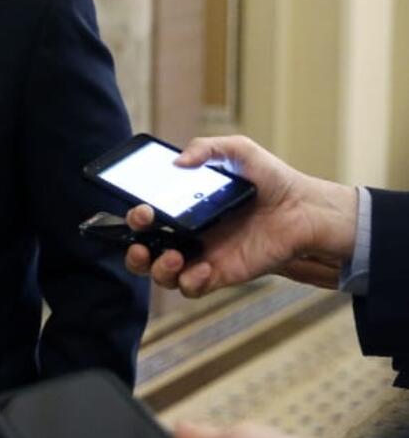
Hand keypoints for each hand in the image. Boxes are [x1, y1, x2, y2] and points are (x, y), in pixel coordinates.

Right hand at [123, 135, 356, 296]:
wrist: (304, 209)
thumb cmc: (271, 180)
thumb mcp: (238, 151)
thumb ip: (206, 148)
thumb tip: (178, 161)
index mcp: (183, 207)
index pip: (145, 219)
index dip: (133, 219)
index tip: (142, 210)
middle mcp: (187, 234)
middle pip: (144, 252)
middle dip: (133, 252)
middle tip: (143, 242)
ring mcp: (202, 256)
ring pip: (162, 276)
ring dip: (159, 269)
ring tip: (175, 257)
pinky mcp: (221, 274)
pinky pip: (193, 289)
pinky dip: (191, 282)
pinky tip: (206, 267)